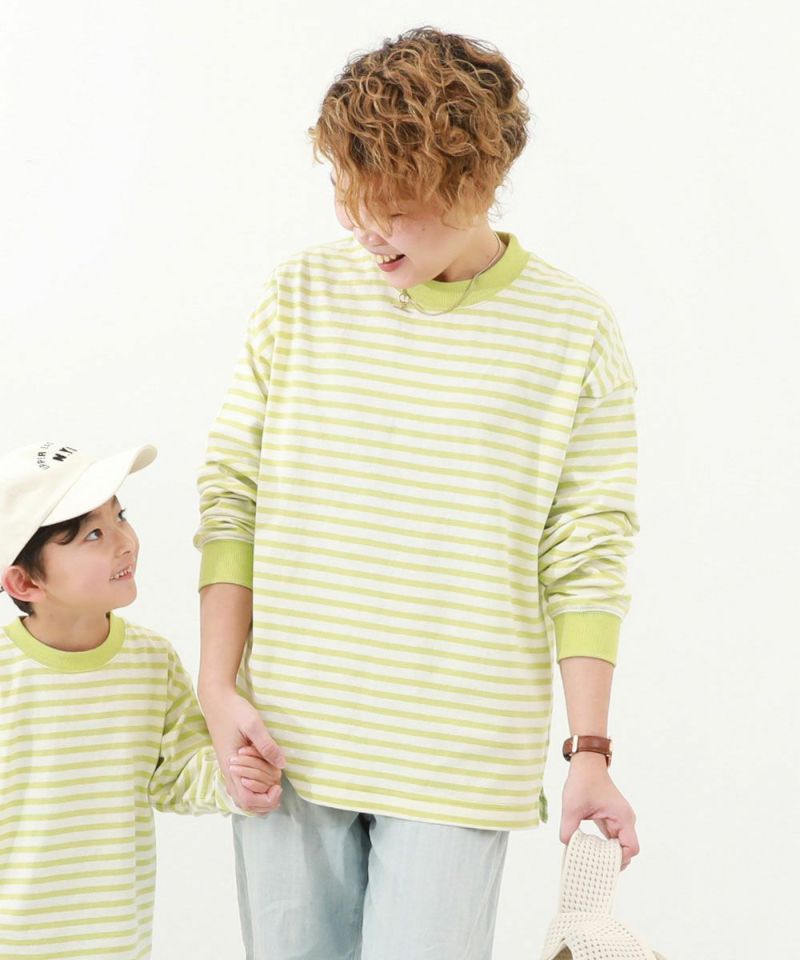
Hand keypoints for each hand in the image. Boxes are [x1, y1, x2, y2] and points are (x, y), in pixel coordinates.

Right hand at [201, 686, 284, 812]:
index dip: (265, 800)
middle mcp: (229, 773)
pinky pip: (242, 786)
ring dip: (260, 795)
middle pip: (245, 804)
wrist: (217, 700)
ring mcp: (229, 769)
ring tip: (274, 782)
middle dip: (265, 802)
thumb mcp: (253, 724)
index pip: (247, 800)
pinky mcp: (231, 764)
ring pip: (243, 796)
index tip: (278, 785)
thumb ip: (266, 745)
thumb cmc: (234, 711)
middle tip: (278, 786)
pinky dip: (255, 787)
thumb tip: (282, 765)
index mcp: (232, 767)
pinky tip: (266, 775)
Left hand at [560, 752, 638, 868]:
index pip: (631, 848)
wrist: (586, 763)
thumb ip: (569, 829)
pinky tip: (588, 851)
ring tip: (591, 863)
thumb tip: (567, 846)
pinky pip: (609, 837)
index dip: (619, 860)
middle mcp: (624, 820)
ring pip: (617, 845)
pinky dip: (601, 846)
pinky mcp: (610, 818)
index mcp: (622, 817)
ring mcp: (618, 820)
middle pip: (625, 850)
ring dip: (606, 854)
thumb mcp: (572, 806)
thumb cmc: (583, 781)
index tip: (602, 864)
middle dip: (611, 861)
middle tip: (594, 868)